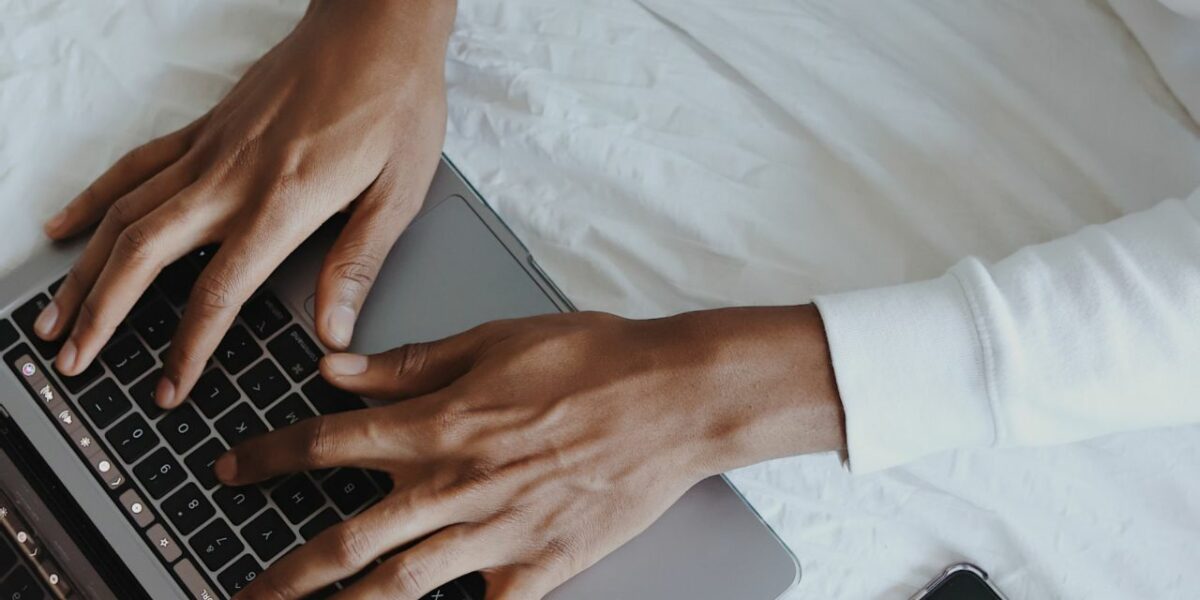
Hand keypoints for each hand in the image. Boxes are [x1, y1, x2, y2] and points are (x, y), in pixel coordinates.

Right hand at [34, 0, 456, 407]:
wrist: (377, 25)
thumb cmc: (396, 103)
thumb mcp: (400, 192)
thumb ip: (359, 264)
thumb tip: (334, 332)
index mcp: (284, 203)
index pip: (218, 292)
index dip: (188, 349)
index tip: (169, 389)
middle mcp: (232, 177)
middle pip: (144, 254)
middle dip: (102, 315)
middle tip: (73, 362)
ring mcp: (210, 149)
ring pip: (124, 212)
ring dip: (83, 268)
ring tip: (55, 317)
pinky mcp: (206, 126)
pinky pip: (134, 165)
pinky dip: (93, 197)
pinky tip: (65, 226)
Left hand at [217, 306, 843, 598]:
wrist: (673, 398)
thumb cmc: (592, 358)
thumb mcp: (493, 340)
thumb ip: (407, 364)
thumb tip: (335, 369)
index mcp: (438, 423)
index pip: (326, 443)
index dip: (265, 459)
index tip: (228, 471)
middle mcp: (453, 486)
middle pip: (344, 541)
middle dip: (279, 576)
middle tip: (238, 595)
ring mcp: (495, 534)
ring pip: (395, 589)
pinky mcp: (539, 568)